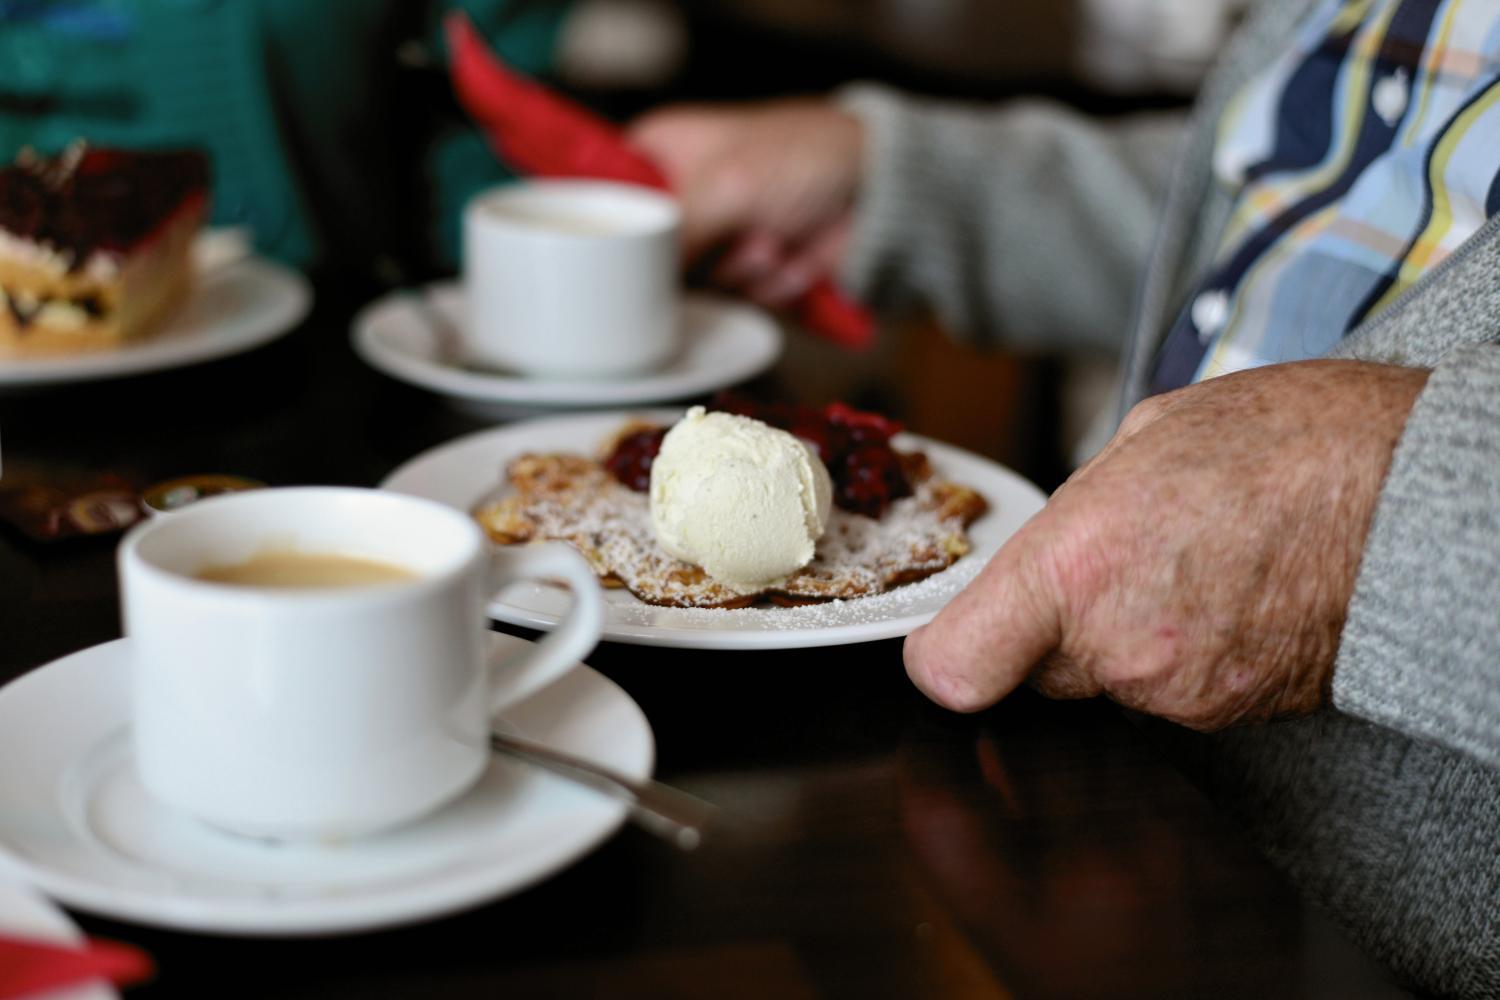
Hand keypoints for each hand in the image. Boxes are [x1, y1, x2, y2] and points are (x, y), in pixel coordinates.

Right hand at [626, 99, 862, 307]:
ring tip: (774, 239)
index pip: (605, 198)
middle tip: (734, 233)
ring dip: (742, 269)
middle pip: (647, 258)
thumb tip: (629, 285)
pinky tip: (793, 256)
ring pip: (694, 287)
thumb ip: (670, 236)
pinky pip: (734, 299)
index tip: (628, 255)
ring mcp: (714, 237)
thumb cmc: (803, 157)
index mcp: (660, 152)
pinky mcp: (746, 271)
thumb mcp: (726, 186)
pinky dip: (769, 284)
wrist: (879, 191)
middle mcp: (679, 196)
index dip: (615, 233)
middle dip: (701, 257)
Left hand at [904, 360, 1429, 728]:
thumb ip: (1075, 511)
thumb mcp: (1145, 438)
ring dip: (1127, 636)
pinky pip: (1171, 692)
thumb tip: (1048, 545)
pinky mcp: (1232, 718)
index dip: (944, 655)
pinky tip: (1227, 593)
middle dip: (1052, 627)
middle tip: (1114, 563)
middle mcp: (1120, 647)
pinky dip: (1184, 654)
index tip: (952, 638)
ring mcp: (1181, 693)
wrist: (1413, 494)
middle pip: (1033, 671)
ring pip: (1107, 680)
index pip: (953, 668)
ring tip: (1191, 563)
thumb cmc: (1290, 442)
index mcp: (1076, 566)